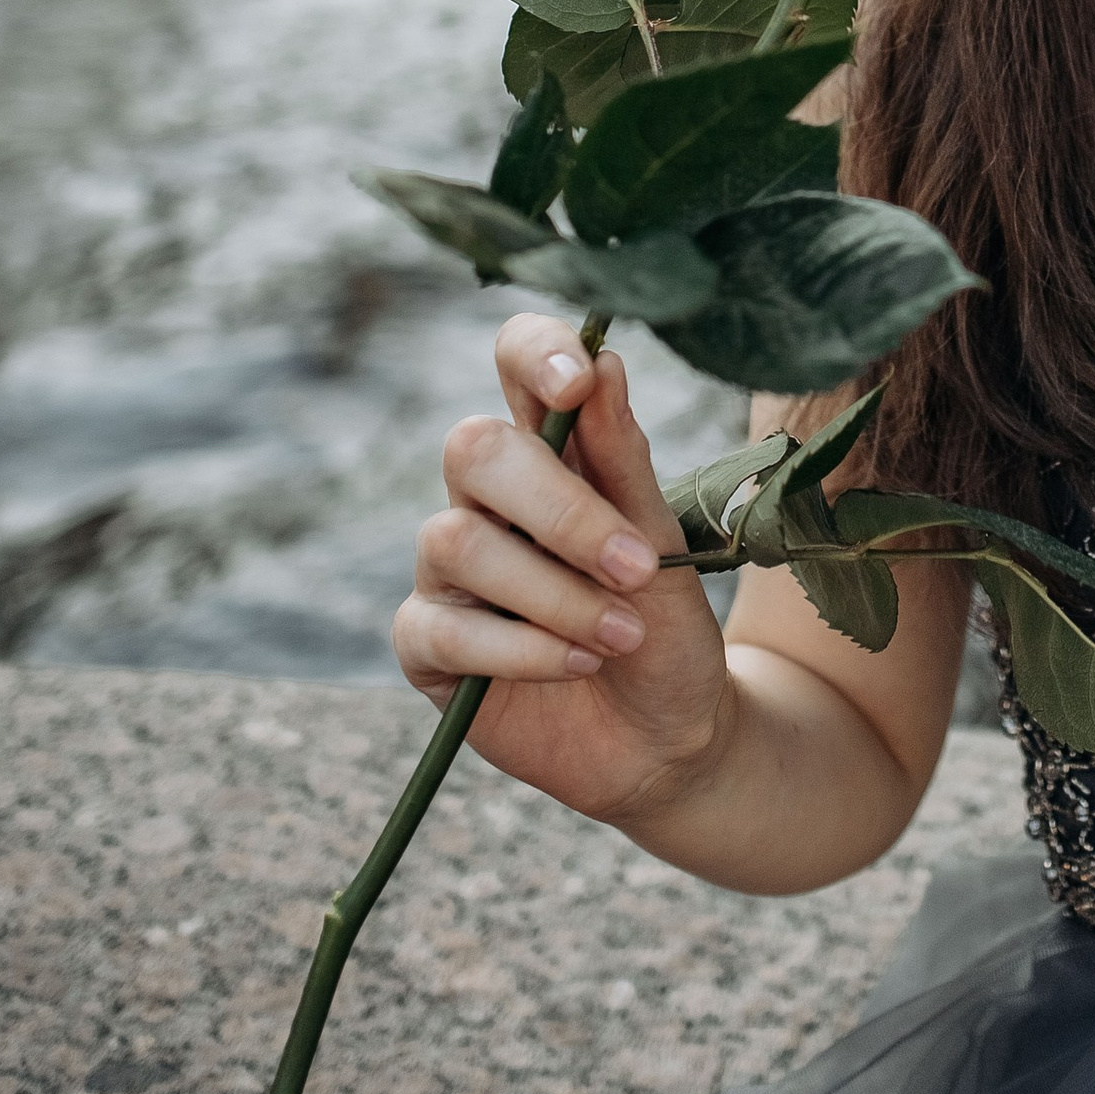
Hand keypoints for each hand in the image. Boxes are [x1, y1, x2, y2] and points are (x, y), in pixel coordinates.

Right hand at [393, 316, 735, 829]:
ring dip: (555, 594)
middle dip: (558, 508)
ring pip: (458, 542)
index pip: (516, 362)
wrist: (668, 740)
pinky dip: (523, 649)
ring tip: (622, 635)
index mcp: (551, 452)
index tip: (578, 379)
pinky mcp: (427, 644)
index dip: (534, 352)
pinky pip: (447, 628)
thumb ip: (624, 461)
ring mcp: (449, 571)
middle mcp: (487, 499)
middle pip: (473, 449)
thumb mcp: (662, 546)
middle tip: (635, 566)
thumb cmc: (665, 628)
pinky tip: (578, 664)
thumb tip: (605, 363)